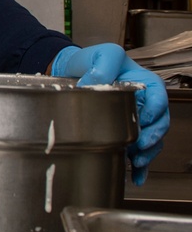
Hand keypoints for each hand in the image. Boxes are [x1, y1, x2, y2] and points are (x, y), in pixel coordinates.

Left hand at [50, 43, 169, 184]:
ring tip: (135, 163)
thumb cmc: (91, 61)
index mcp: (146, 83)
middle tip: (140, 147)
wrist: (72, 74)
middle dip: (153, 138)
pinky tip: (136, 177)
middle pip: (159, 123)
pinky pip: (138, 152)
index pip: (159, 98)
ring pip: (151, 140)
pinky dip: (139, 167)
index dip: (155, 111)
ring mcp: (136, 120)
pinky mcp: (124, 133)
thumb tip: (96, 84)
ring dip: (147, 154)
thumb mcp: (100, 55)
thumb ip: (103, 66)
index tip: (145, 120)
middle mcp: (145, 103)